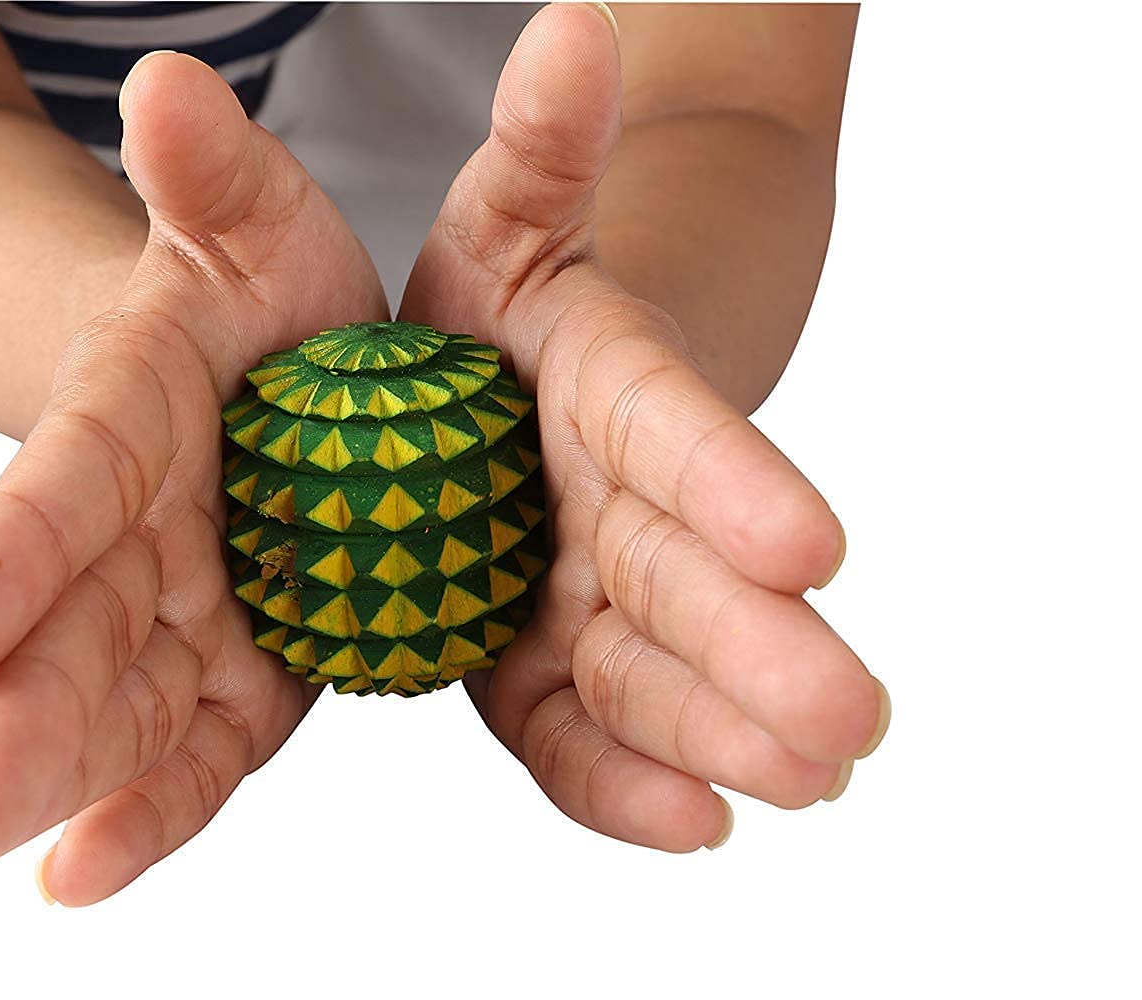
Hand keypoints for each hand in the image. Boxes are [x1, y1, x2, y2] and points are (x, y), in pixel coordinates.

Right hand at [0, 52, 386, 902]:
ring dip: (67, 782)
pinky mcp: (241, 676)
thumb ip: (216, 176)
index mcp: (128, 417)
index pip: (64, 485)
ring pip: (119, 702)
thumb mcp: (256, 223)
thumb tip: (169, 81)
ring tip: (1, 857)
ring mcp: (183, 614)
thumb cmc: (259, 296)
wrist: (276, 378)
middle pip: (71, 623)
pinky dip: (152, 812)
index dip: (4, 553)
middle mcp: (135, 532)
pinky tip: (84, 878)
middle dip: (20, 712)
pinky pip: (199, 750)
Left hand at [399, 4, 889, 849]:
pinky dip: (625, 780)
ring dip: (719, 729)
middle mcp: (615, 501)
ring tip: (796, 784)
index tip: (809, 542)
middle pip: (686, 572)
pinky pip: (575, 729)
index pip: (675, 429)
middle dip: (756, 642)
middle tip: (843, 716)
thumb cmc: (500, 306)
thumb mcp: (505, 218)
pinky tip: (695, 828)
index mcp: (608, 384)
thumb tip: (572, 24)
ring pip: (652, 667)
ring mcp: (580, 594)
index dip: (734, 480)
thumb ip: (543, 145)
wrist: (493, 399)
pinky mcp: (531, 666)